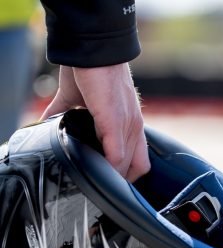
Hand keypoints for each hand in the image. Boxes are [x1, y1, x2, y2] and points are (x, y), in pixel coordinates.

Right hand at [40, 64, 149, 181]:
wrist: (91, 47)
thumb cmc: (89, 70)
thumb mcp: (80, 100)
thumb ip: (67, 115)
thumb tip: (46, 124)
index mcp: (131, 124)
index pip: (140, 160)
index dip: (128, 174)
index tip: (114, 182)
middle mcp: (134, 127)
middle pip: (137, 168)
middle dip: (122, 181)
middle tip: (105, 189)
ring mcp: (127, 125)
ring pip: (127, 165)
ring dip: (113, 177)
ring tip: (98, 185)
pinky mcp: (115, 121)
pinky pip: (116, 155)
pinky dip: (108, 167)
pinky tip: (96, 172)